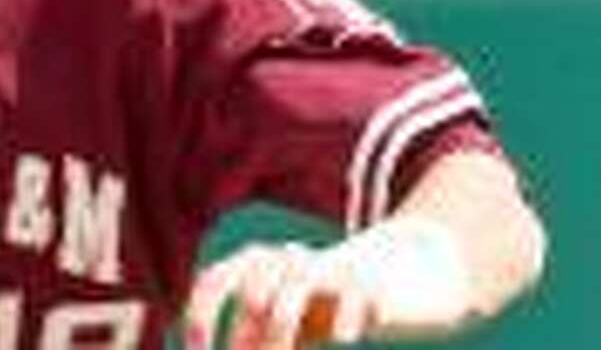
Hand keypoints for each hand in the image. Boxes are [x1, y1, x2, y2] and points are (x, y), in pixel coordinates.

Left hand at [186, 217, 470, 348]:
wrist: (399, 273)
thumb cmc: (327, 303)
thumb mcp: (285, 324)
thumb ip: (254, 339)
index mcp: (257, 265)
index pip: (214, 282)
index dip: (201, 319)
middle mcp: (286, 260)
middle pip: (253, 296)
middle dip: (252, 343)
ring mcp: (328, 270)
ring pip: (293, 297)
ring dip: (282, 341)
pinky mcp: (368, 284)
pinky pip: (350, 300)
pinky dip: (343, 326)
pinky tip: (343, 342)